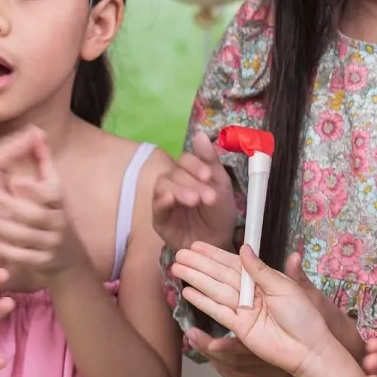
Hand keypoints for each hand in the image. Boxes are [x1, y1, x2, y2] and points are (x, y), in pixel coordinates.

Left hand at [0, 127, 91, 286]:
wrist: (68, 261)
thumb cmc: (52, 217)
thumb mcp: (52, 191)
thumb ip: (42, 162)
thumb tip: (35, 131)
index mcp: (59, 202)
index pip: (53, 192)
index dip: (36, 187)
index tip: (16, 180)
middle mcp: (58, 222)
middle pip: (37, 215)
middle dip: (12, 205)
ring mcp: (51, 243)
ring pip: (27, 236)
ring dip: (2, 226)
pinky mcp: (42, 262)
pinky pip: (23, 257)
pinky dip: (5, 249)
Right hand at [152, 132, 236, 253]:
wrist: (218, 242)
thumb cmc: (219, 214)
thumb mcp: (221, 185)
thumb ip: (210, 160)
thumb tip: (200, 134)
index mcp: (189, 174)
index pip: (184, 161)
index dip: (194, 165)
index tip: (208, 175)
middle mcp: (174, 184)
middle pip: (174, 173)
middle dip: (192, 182)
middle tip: (208, 196)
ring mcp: (165, 201)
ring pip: (163, 186)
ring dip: (179, 190)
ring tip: (194, 200)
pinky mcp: (159, 218)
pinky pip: (156, 206)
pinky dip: (162, 200)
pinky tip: (171, 200)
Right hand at [171, 242, 337, 376]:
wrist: (308, 349)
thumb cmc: (304, 317)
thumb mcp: (285, 287)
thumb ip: (261, 270)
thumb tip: (244, 249)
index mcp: (263, 280)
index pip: (233, 263)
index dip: (214, 254)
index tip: (197, 246)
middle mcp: (250, 293)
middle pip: (219, 276)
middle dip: (199, 265)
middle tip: (179, 255)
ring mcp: (243, 309)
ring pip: (214, 290)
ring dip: (195, 279)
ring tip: (176, 268)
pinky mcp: (238, 326)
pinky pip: (217, 311)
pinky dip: (202, 302)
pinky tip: (187, 292)